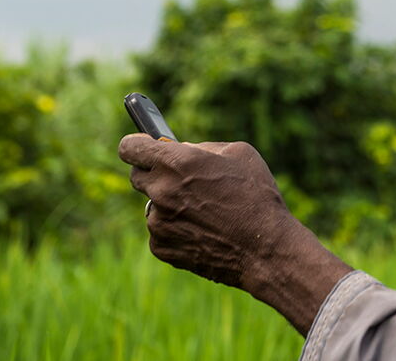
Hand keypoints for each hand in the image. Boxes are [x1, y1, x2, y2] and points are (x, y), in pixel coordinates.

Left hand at [118, 135, 351, 333]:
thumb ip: (203, 147)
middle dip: (154, 174)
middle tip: (178, 179)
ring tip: (204, 213)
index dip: (136, 146)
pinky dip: (175, 229)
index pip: (130, 147)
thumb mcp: (239, 154)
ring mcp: (158, 222)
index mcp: (177, 162)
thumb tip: (182, 148)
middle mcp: (161, 191)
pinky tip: (203, 231)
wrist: (264, 250)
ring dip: (169, 204)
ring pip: (152, 206)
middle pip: (137, 176)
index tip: (142, 148)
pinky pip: (160, 231)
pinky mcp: (161, 247)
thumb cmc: (257, 196)